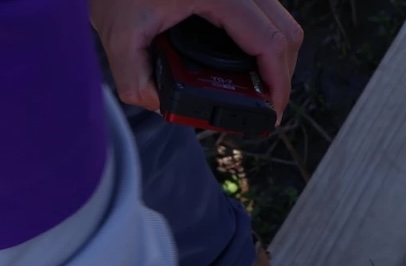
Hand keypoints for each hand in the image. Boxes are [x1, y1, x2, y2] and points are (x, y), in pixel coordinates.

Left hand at [90, 0, 302, 117]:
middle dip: (282, 76)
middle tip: (267, 105)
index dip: (278, 85)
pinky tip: (252, 58)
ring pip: (282, 21)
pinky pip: (268, 12)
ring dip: (277, 56)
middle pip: (287, 32)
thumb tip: (162, 106)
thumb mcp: (118, 34)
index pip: (270, 43)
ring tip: (261, 86)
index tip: (271, 112)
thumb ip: (136, 81)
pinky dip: (266, 38)